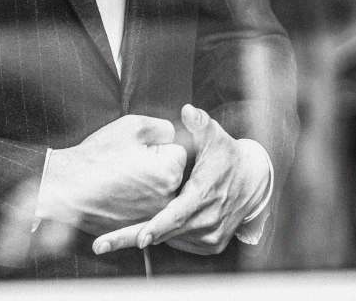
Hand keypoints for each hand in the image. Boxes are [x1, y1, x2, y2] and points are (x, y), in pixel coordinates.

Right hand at [36, 114, 188, 234]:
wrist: (66, 188)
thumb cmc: (98, 156)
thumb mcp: (133, 126)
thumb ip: (162, 127)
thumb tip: (172, 135)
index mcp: (170, 172)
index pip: (177, 150)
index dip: (156, 146)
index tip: (135, 150)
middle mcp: (166, 199)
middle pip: (170, 172)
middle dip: (155, 165)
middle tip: (125, 164)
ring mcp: (151, 216)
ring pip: (157, 189)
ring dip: (145, 183)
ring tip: (118, 178)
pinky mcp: (136, 228)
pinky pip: (144, 206)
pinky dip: (134, 200)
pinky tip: (115, 192)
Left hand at [91, 104, 268, 255]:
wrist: (254, 182)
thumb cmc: (228, 157)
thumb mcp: (216, 138)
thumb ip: (200, 124)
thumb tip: (187, 110)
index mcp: (205, 194)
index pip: (179, 215)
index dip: (158, 226)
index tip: (139, 236)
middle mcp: (208, 220)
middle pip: (165, 234)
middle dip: (131, 238)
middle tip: (101, 244)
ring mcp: (210, 236)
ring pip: (170, 240)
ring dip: (144, 238)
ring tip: (111, 239)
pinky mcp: (210, 245)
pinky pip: (181, 244)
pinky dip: (164, 238)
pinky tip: (145, 230)